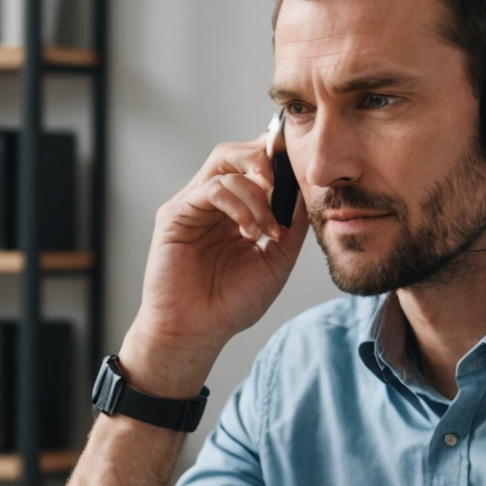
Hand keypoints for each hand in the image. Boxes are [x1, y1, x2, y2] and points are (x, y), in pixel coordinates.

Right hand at [119, 133, 310, 393]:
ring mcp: (193, 205)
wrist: (198, 332)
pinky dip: (237, 204)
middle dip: (266, 161)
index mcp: (236, 209)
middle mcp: (213, 202)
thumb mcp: (277, 260)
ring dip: (256, 191)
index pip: (254, 166)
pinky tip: (249, 232)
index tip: (302, 170)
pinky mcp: (175, 214)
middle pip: (236, 153)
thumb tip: (309, 193)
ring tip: (267, 227)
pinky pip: (211, 189)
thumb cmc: (231, 303)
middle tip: (285, 187)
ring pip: (224, 164)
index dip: (277, 160)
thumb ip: (292, 225)